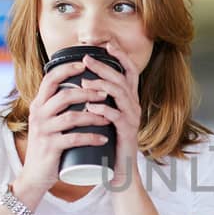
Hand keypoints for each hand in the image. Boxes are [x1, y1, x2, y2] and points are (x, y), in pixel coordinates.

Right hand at [14, 59, 111, 196]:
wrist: (34, 176)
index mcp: (38, 105)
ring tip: (109, 116)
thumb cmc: (47, 147)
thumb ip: (58, 108)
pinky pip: (74, 139)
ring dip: (94, 115)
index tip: (85, 64)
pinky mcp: (50, 147)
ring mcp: (44, 131)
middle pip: (65, 95)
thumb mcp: (48, 122)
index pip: (50, 79)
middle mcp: (38, 114)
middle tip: (106, 93)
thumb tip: (81, 91)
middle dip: (89, 92)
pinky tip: (104, 138)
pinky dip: (91, 138)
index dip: (68, 69)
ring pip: (72, 116)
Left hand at [76, 47, 142, 187]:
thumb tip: (79, 83)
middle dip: (104, 66)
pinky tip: (92, 106)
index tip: (106, 44)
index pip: (129, 71)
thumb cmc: (108, 142)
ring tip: (84, 81)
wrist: (119, 170)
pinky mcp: (127, 132)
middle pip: (122, 79)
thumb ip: (99, 100)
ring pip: (121, 94)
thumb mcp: (105, 117)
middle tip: (86, 59)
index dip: (120, 56)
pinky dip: (104, 109)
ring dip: (102, 85)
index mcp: (129, 99)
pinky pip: (117, 116)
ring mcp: (132, 118)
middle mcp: (134, 105)